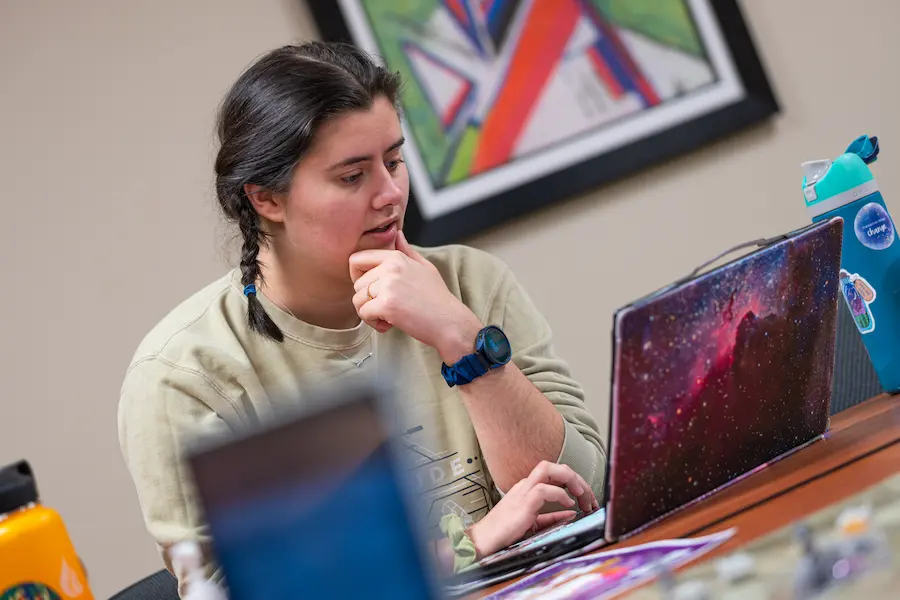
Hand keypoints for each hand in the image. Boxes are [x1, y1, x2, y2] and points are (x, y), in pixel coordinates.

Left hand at [350, 231, 481, 362]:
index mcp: (396, 258)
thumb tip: (397, 234)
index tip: (368, 288)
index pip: (357, 259)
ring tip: (388, 316)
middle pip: (357, 284)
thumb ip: (406, 251)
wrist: (450, 321)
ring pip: (357, 300)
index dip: (356, 276)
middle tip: (386, 307)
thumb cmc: (438, 298)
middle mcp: (390, 268)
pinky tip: (389, 324)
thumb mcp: (424, 267)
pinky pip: (364, 314)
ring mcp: (388, 286)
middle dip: (367, 299)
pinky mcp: (386, 305)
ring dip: (369, 312)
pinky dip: (374, 323)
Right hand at [466, 461, 598, 558]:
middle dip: (577, 478)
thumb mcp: (534, 523)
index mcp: (528, 488)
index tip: (588, 500)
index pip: (555, 475)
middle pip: (554, 467)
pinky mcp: (522, 503)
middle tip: (589, 497)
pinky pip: (544, 489)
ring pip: (547, 469)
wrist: (484, 541)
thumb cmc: (505, 533)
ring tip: (582, 495)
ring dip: (570, 479)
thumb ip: (552, 517)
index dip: (576, 483)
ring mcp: (523, 492)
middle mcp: (526, 485)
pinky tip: (569, 504)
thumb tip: (572, 512)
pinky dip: (560, 494)